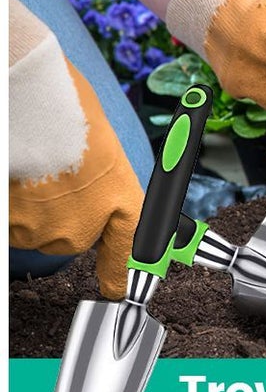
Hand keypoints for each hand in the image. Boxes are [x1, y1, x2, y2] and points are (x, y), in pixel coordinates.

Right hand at [9, 7, 140, 298]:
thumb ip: (99, 179)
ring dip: (26, 202)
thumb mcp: (100, 143)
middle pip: (65, 234)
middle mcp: (83, 228)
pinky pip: (9, 220)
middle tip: (47, 170)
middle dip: (56, 207)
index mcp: (120, 205)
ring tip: (26, 166)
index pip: (127, 253)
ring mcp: (41, 231)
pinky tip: (12, 172)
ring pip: (30, 227)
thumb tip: (91, 188)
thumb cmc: (66, 106)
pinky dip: (9, 201)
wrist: (30, 101)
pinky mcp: (9, 226)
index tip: (116, 290)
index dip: (119, 274)